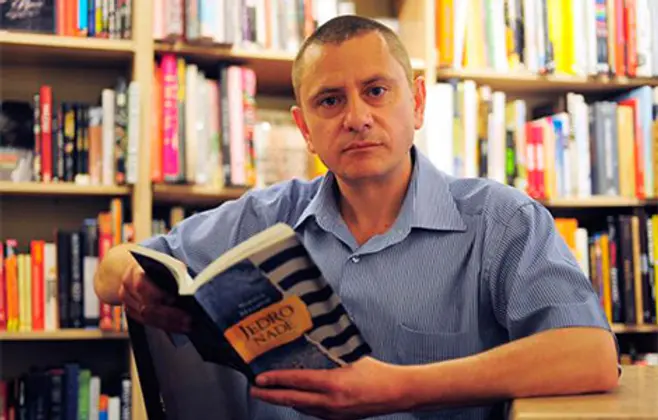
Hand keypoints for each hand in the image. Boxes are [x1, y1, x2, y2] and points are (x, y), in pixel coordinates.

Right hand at [119, 261, 190, 332]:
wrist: (137, 270)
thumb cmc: (156, 266)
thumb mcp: (166, 262)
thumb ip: (175, 271)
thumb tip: (190, 286)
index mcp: (135, 271)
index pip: (142, 286)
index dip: (157, 294)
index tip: (174, 300)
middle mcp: (128, 287)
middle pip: (145, 307)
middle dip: (169, 315)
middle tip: (187, 319)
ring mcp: (127, 301)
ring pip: (146, 318)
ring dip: (168, 323)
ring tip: (186, 325)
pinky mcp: (130, 311)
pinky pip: (146, 322)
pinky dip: (163, 325)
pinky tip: (177, 326)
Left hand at [250, 357, 409, 418]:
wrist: (396, 393)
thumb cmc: (377, 373)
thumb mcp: (352, 357)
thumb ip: (331, 353)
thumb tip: (313, 341)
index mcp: (333, 384)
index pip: (296, 382)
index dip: (275, 380)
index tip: (260, 379)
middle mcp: (330, 402)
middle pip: (292, 400)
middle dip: (270, 396)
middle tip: (254, 391)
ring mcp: (334, 413)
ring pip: (302, 407)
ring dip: (285, 400)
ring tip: (271, 393)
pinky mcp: (338, 419)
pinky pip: (313, 412)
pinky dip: (301, 405)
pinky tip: (296, 399)